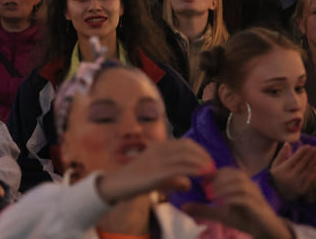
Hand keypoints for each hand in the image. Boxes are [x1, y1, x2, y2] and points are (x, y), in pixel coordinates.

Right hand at [96, 140, 212, 203]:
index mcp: (157, 147)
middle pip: (188, 148)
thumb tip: (189, 185)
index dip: (201, 151)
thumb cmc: (135, 181)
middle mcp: (158, 150)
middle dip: (204, 157)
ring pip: (186, 156)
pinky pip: (179, 168)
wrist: (115, 185)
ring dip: (202, 164)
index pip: (185, 143)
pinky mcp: (156, 173)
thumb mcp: (157, 178)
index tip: (209, 163)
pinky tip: (201, 176)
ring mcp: (156, 161)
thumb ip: (173, 180)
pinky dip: (194, 170)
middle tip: (212, 170)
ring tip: (210, 174)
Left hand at [184, 168, 294, 238]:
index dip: (212, 174)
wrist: (264, 230)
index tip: (200, 183)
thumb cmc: (243, 218)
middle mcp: (250, 185)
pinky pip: (246, 198)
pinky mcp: (259, 207)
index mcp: (240, 182)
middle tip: (205, 190)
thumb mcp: (220, 213)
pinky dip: (232, 199)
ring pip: (240, 183)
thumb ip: (203, 209)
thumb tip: (183, 207)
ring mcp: (256, 195)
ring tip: (211, 196)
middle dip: (217, 179)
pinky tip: (222, 204)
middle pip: (233, 173)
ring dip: (224, 188)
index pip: (225, 170)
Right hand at [270, 143, 315, 201]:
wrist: (278, 196)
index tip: (308, 146)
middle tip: (315, 149)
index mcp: (283, 170)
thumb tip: (287, 143)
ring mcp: (297, 184)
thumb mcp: (275, 166)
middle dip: (310, 155)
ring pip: (308, 171)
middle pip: (303, 164)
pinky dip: (314, 174)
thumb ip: (281, 155)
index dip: (302, 152)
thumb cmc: (276, 178)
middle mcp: (290, 176)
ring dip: (314, 162)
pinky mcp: (302, 190)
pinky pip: (310, 180)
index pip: (295, 158)